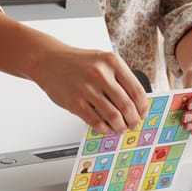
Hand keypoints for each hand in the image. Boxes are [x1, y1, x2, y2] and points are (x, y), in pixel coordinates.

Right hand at [30, 44, 147, 134]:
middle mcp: (101, 74)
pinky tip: (106, 128)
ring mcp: (87, 89)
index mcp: (112, 62)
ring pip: (114, 117)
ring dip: (120, 127)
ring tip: (120, 128)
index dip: (143, 107)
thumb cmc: (77, 63)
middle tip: (134, 124)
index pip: (137, 90)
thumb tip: (135, 103)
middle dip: (133, 120)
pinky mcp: (75, 102)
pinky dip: (104, 129)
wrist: (48, 60)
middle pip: (127, 106)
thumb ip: (119, 78)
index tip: (143, 113)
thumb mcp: (102, 61)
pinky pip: (96, 122)